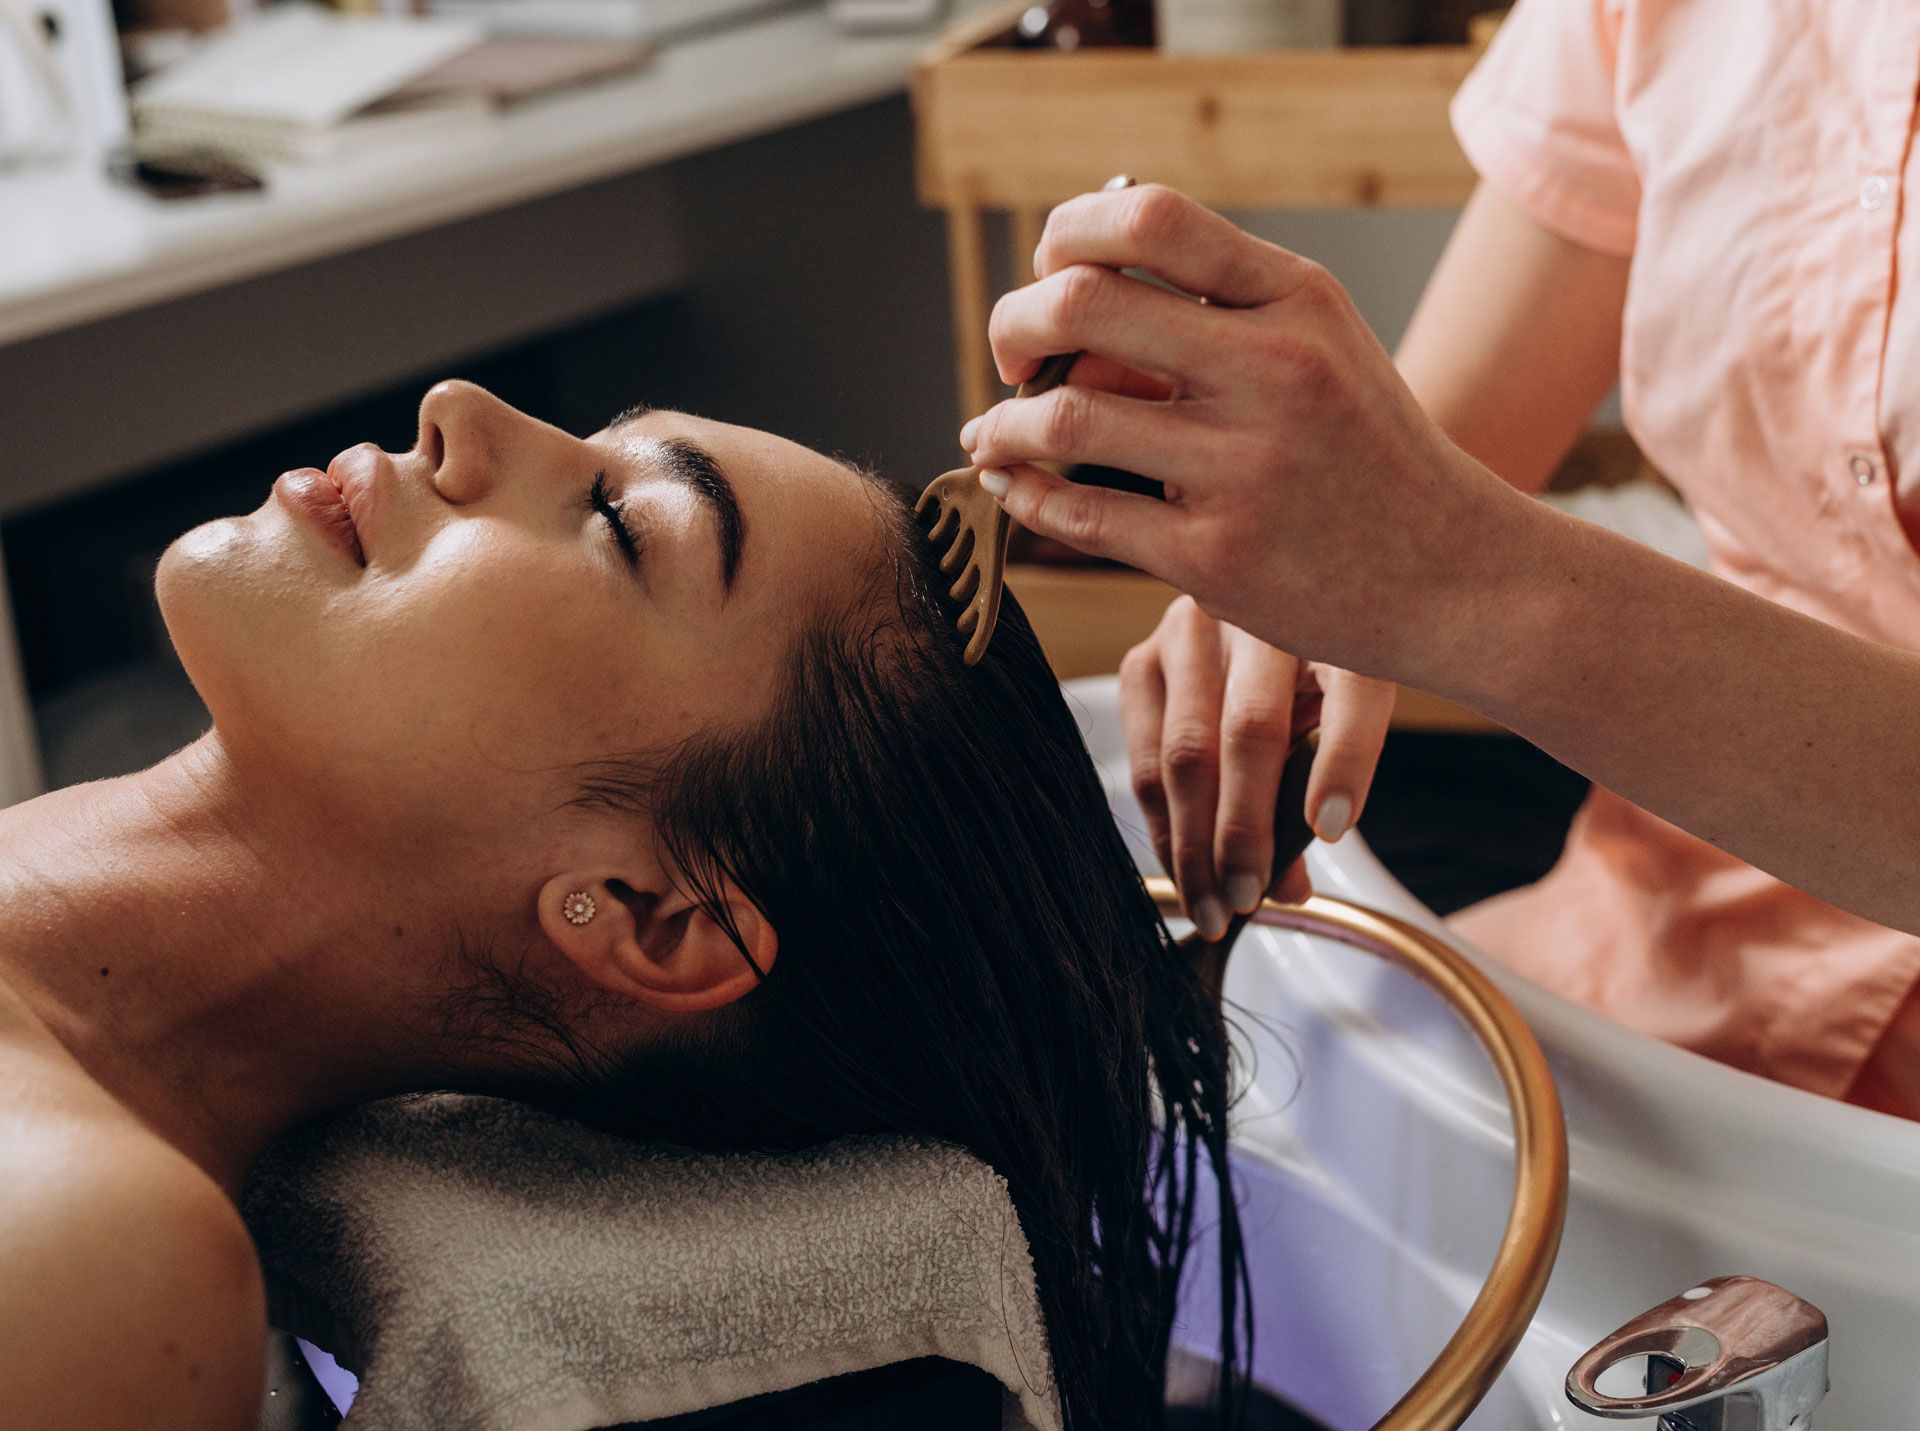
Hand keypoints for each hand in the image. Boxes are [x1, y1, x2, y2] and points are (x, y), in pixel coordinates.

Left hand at [959, 184, 1512, 686]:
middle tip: (1007, 357)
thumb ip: (1211, 316)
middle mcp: (1274, 372)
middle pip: (1083, 304)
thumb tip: (1067, 316)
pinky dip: (1024, 494)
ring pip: (1068, 418)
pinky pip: (1081, 515)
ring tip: (993, 433)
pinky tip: (1013, 484)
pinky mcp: (1217, 558)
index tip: (1048, 272)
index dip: (1068, 233)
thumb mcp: (1319, 350)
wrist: (1454, 575)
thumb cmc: (1368, 457)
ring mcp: (1245, 469)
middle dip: (1014, 326)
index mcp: (1297, 300)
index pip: (1151, 219)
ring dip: (1005, 423)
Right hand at [1122, 599, 1394, 936]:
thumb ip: (1319, 787)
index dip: (1343, 761)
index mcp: (1335, 617)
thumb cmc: (1309, 678)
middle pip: (1251, 731)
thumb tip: (1288, 888)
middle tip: (1246, 898)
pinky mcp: (1143, 660)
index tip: (1332, 829)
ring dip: (1194, 842)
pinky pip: (1145, 758)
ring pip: (1186, 750)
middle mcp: (1257, 611)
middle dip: (1244, 831)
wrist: (1253, 616)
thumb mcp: (1336, 719)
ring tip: (1209, 902)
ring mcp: (1191, 632)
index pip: (1350, 690)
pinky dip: (1162, 824)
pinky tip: (1179, 867)